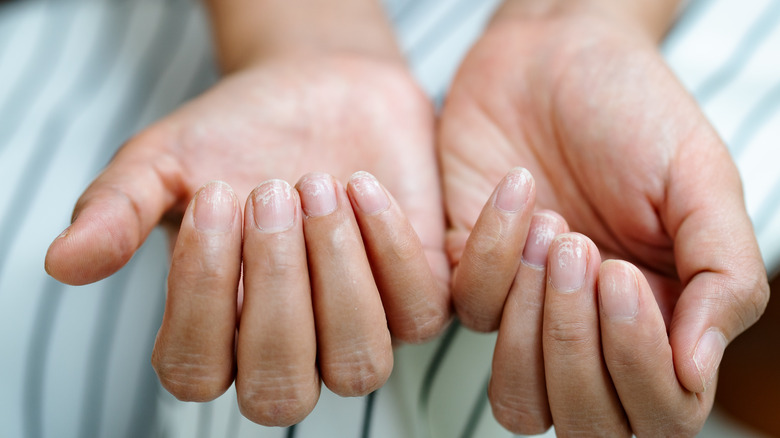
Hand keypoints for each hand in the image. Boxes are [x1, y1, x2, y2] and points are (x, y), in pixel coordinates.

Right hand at [45, 54, 449, 424]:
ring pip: (358, 366)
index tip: (215, 197)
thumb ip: (118, 211)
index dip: (202, 295)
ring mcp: (358, 329)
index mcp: (218, 334)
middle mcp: (291, 349)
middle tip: (269, 190)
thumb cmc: (238, 135)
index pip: (197, 373)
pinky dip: (390, 247)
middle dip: (275, 288)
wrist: (319, 91)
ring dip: (336, 276)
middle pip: (281, 391)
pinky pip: (419, 313)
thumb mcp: (165, 161)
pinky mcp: (416, 296)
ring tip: (317, 185)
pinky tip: (362, 184)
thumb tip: (63, 264)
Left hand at [439, 5, 768, 435]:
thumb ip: (722, 275)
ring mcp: (527, 312)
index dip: (638, 366)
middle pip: (583, 422)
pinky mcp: (467, 276)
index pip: (660, 412)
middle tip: (585, 251)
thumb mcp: (701, 181)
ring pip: (518, 398)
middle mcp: (593, 332)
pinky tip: (518, 191)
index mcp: (663, 320)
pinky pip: (468, 311)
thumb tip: (698, 369)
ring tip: (554, 230)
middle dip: (579, 348)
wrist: (554, 55)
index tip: (621, 275)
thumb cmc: (634, 113)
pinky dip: (491, 253)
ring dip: (532, 325)